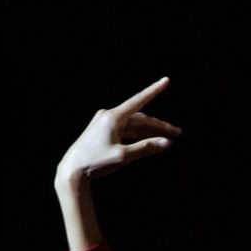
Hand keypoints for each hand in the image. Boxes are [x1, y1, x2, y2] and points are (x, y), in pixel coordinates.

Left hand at [56, 77, 181, 183]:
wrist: (73, 170)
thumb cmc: (96, 162)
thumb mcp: (123, 156)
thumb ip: (146, 148)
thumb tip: (167, 143)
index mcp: (113, 117)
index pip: (139, 101)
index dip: (154, 91)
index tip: (166, 80)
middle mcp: (109, 116)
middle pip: (140, 118)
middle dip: (159, 126)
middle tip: (177, 133)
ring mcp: (105, 122)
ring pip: (134, 124)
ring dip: (150, 131)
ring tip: (167, 138)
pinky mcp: (103, 130)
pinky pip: (127, 129)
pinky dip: (139, 134)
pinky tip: (149, 139)